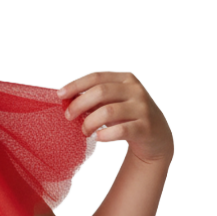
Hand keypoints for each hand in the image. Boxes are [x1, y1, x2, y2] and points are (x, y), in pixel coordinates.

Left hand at [57, 71, 172, 163]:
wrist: (156, 137)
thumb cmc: (127, 117)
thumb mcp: (112, 103)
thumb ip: (93, 98)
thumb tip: (65, 98)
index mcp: (126, 80)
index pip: (97, 77)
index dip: (76, 85)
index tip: (60, 95)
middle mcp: (135, 91)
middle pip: (101, 91)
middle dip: (79, 104)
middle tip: (68, 117)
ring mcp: (142, 109)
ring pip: (108, 111)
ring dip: (90, 123)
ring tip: (84, 132)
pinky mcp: (145, 128)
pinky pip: (121, 130)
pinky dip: (105, 135)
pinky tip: (98, 138)